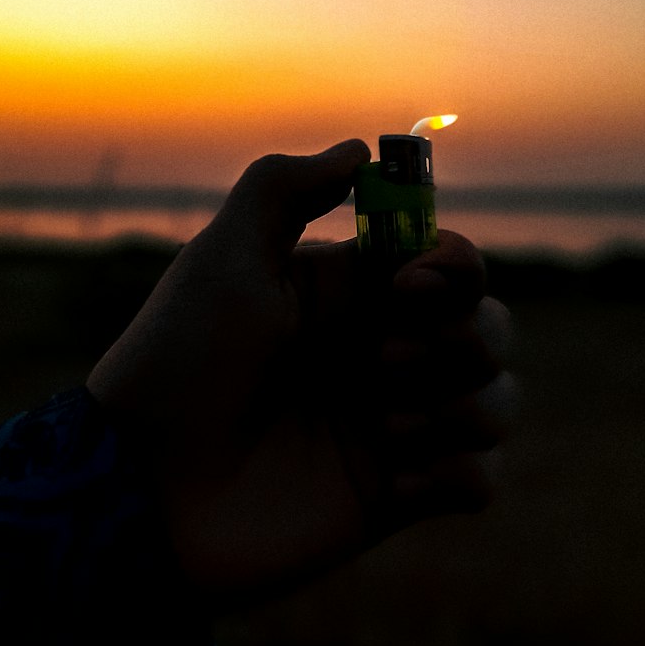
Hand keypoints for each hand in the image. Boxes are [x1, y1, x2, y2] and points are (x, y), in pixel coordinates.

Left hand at [86, 140, 516, 606]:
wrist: (144, 489)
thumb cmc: (178, 362)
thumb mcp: (221, 258)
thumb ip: (282, 188)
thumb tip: (361, 148)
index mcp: (353, 297)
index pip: (453, 264)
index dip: (454, 266)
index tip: (408, 281)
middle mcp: (382, 355)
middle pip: (493, 327)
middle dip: (464, 338)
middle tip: (382, 358)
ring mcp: (392, 427)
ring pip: (500, 401)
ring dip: (467, 408)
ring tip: (387, 429)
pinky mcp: (394, 497)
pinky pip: (479, 481)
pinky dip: (456, 476)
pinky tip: (391, 483)